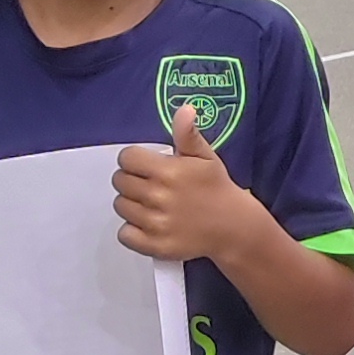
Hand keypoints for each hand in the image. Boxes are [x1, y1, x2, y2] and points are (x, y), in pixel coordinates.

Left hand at [112, 104, 249, 265]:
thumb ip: (188, 134)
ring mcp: (155, 223)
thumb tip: (185, 109)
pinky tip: (148, 223)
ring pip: (121, 206)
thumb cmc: (216, 188)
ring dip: (131, 204)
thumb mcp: (205, 156)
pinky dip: (132, 230)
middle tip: (149, 185)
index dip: (133, 160)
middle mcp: (158, 196)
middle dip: (131, 180)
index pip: (126, 158)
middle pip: (120, 181)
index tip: (145, 165)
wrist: (233, 226)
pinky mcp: (154, 245)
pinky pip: (125, 234)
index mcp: (168, 171)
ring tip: (151, 204)